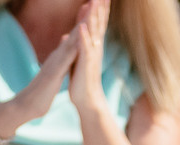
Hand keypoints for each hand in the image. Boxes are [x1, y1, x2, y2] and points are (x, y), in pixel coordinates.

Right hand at [0, 5, 81, 129]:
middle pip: (75, 32)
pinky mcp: (54, 73)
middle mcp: (58, 55)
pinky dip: (71, 48)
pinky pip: (64, 59)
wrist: (28, 105)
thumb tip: (64, 46)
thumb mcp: (54, 70)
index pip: (75, 35)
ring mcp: (55, 62)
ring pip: (71, 40)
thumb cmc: (42, 89)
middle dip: (85, 15)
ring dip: (81, 25)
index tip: (93, 5)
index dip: (84, 20)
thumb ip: (60, 58)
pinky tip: (78, 38)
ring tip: (89, 9)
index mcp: (61, 56)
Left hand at [65, 0, 110, 115]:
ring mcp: (91, 55)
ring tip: (94, 1)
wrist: (87, 100)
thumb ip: (80, 40)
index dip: (99, 9)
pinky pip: (85, 49)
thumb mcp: (80, 55)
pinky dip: (84, 37)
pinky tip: (82, 26)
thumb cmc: (83, 79)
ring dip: (94, 17)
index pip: (97, 23)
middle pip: (99, 23)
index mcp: (93, 45)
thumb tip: (79, 28)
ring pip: (93, 32)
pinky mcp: (85, 65)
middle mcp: (95, 48)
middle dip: (100, 7)